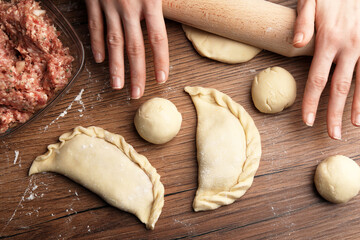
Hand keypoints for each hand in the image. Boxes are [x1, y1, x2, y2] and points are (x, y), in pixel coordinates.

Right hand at [85, 0, 168, 98]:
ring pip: (114, 41)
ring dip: (115, 66)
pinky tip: (99, 60)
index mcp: (150, 1)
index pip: (158, 38)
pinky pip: (95, 25)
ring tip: (117, 85)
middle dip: (136, 73)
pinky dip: (96, 43)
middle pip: (134, 47)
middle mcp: (130, 6)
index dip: (160, 60)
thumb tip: (167, 22)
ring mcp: (110, 4)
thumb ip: (159, 4)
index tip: (161, 79)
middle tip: (136, 93)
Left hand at [293, 0, 359, 139]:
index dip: (312, 102)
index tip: (307, 121)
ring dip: (358, 106)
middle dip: (334, 113)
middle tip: (332, 135)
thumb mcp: (311, 0)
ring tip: (355, 126)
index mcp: (328, 40)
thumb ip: (303, 22)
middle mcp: (349, 47)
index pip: (317, 79)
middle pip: (340, 88)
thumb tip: (295, 45)